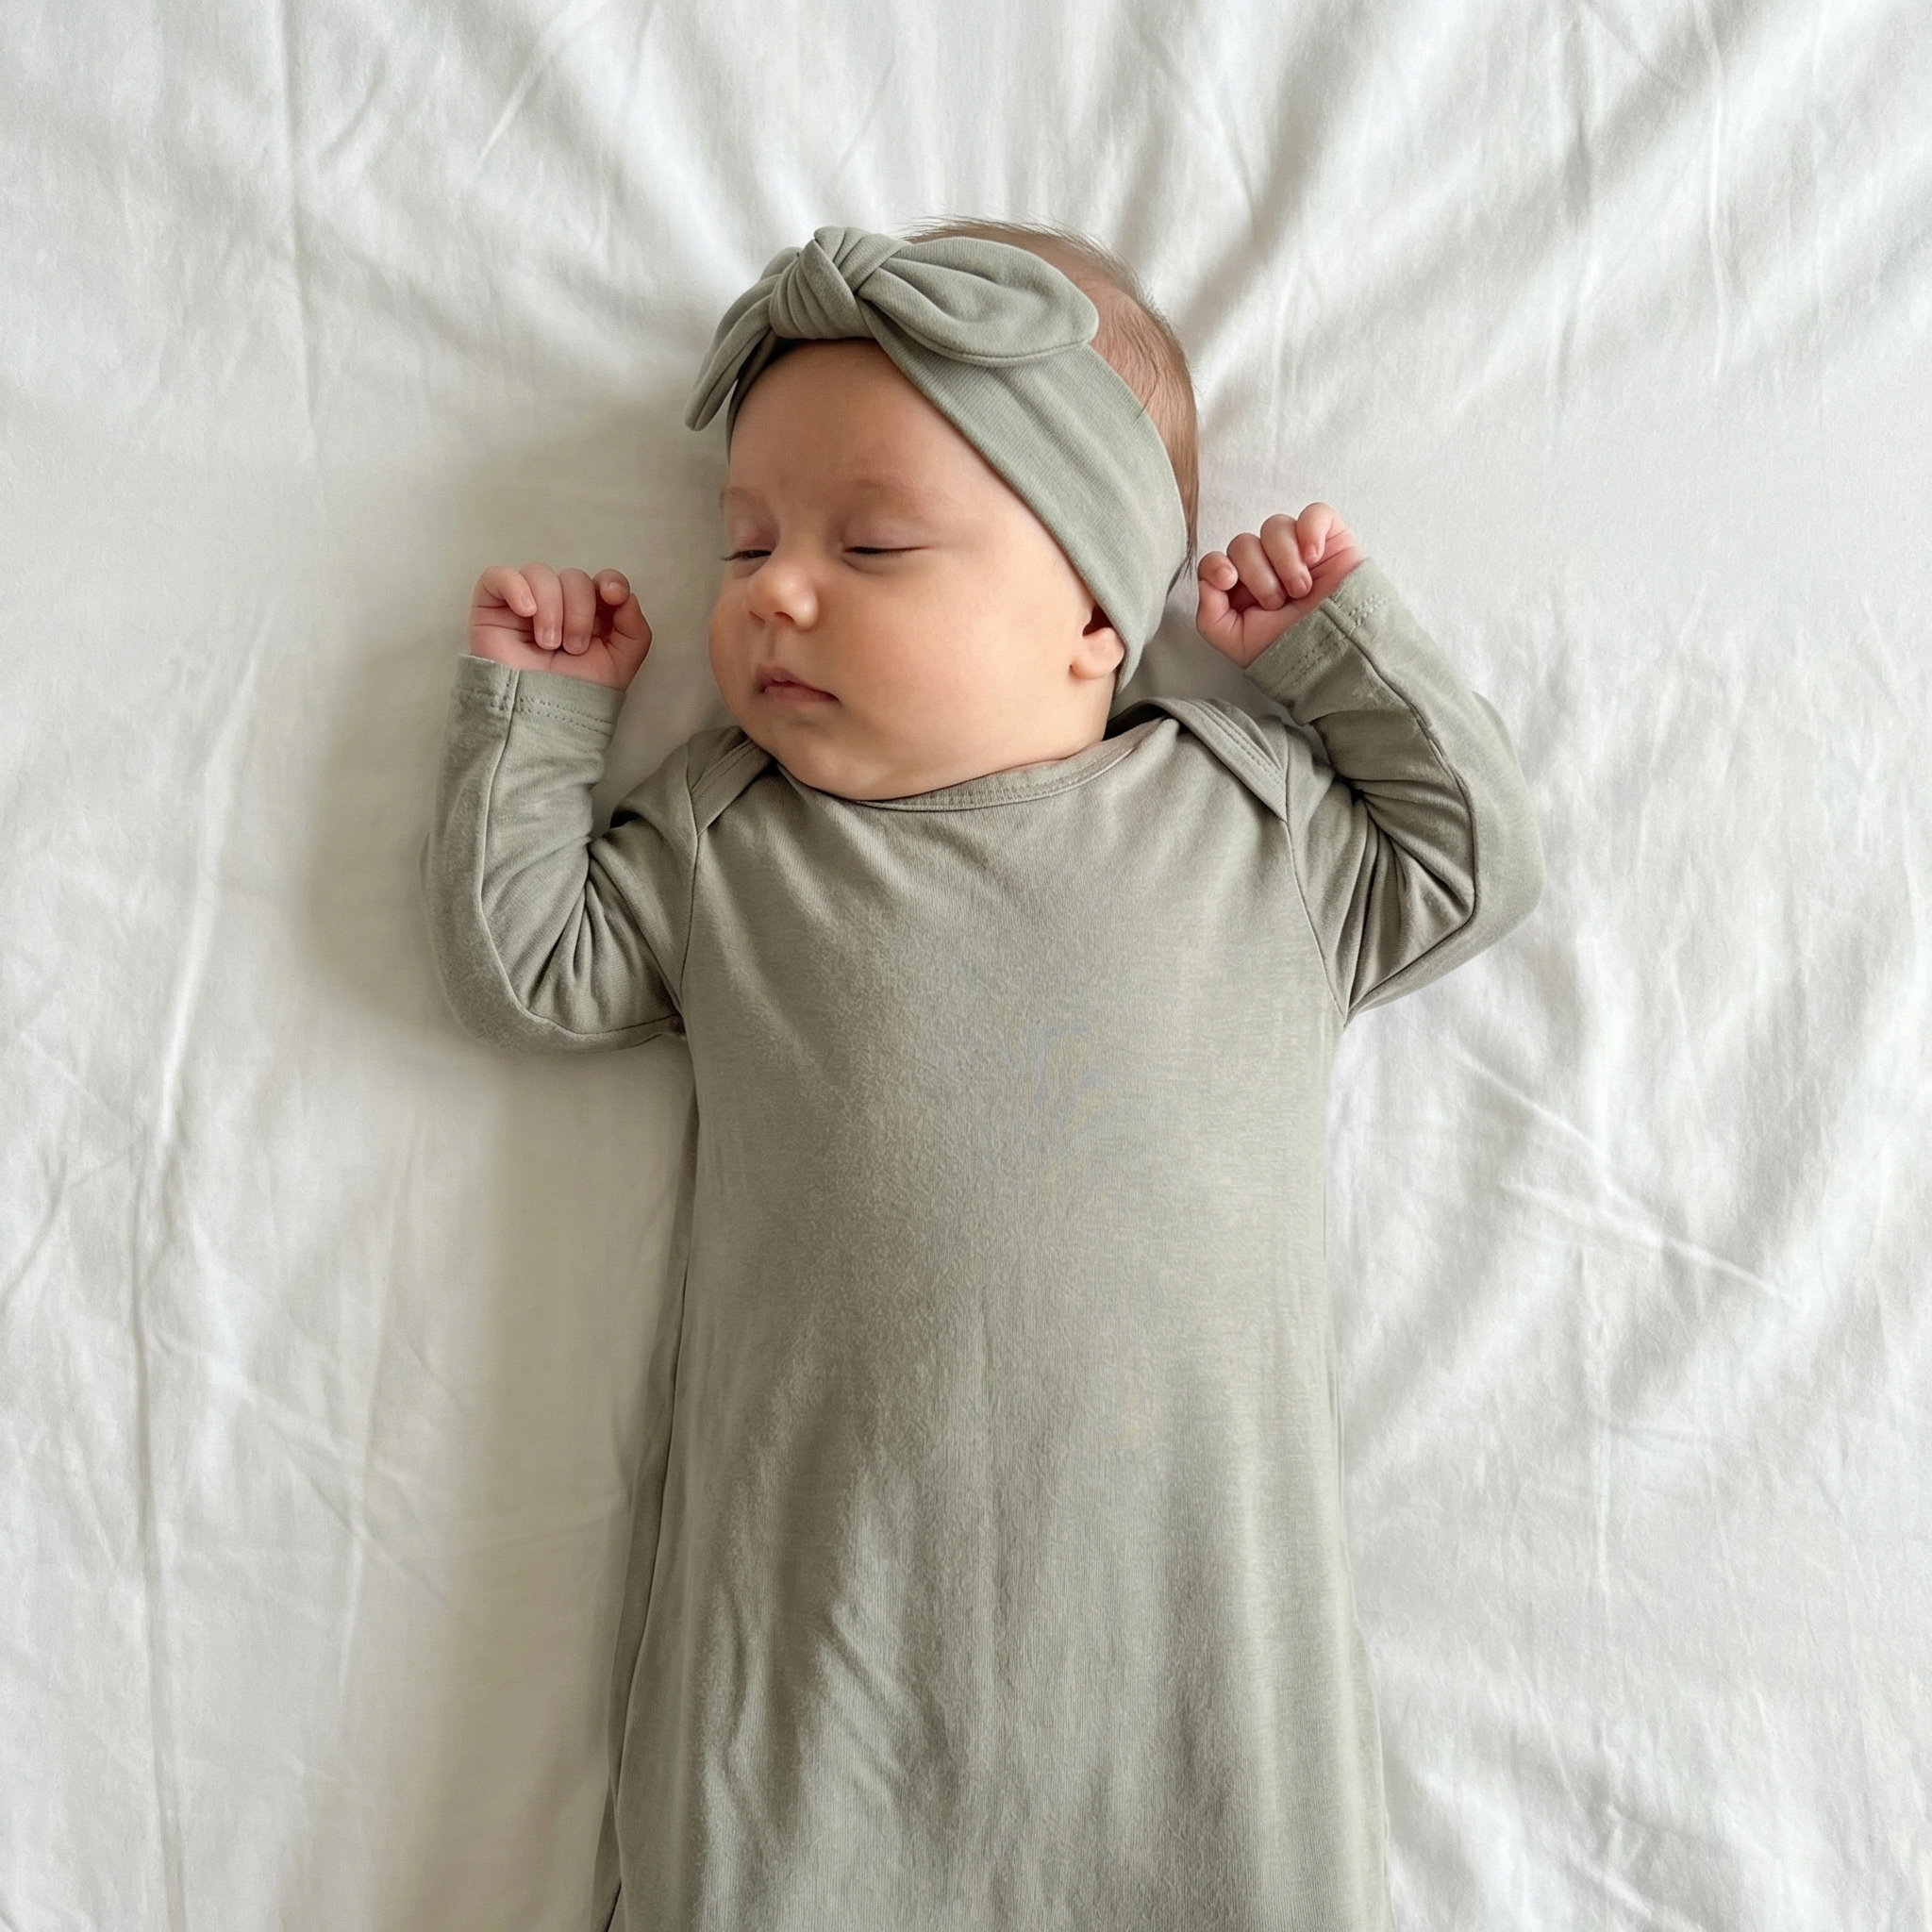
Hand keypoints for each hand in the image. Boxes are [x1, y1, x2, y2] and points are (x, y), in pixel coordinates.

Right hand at [468, 563, 652, 689]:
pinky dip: (515, 587)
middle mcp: (559, 606)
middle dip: (579, 611)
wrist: (540, 719)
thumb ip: (634, 628)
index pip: (602, 580)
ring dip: (551, 607)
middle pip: (573, 577)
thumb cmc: (577, 695)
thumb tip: (623, 594)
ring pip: (540, 573)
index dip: (611, 581)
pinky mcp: (492, 608)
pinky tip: (526, 612)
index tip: (613, 596)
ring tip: (548, 644)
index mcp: (591, 616)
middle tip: (574, 647)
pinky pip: (498, 576)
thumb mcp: (621, 664)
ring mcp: (524, 605)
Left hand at [1195, 504, 1363, 668]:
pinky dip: (1310, 529)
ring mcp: (1298, 551)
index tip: (1228, 580)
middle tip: (1278, 603)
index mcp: (1243, 589)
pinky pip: (1315, 513)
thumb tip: (1206, 582)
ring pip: (1275, 527)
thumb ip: (1209, 616)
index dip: (1216, 565)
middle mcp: (1268, 566)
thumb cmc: (1290, 651)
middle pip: (1243, 543)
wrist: (1335, 656)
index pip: (1216, 561)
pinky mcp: (1331, 540)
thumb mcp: (1237, 643)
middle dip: (1258, 575)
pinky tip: (1314, 556)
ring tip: (1301, 590)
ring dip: (1284, 560)